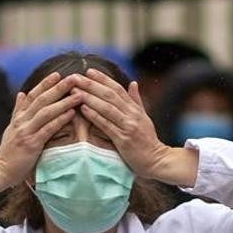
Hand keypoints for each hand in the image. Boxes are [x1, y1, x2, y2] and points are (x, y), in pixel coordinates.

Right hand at [0, 72, 82, 193]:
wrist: (0, 170)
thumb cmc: (8, 151)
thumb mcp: (11, 127)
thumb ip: (18, 110)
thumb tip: (21, 93)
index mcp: (18, 117)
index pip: (32, 96)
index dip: (45, 84)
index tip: (57, 75)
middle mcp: (22, 121)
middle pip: (41, 100)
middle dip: (58, 88)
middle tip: (73, 79)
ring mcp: (26, 132)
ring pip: (46, 112)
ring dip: (63, 102)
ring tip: (78, 95)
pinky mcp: (32, 144)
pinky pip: (48, 129)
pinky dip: (59, 120)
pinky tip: (70, 113)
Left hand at [74, 69, 197, 185]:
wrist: (157, 160)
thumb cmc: (148, 141)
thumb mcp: (144, 118)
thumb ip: (136, 101)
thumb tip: (133, 83)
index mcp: (135, 109)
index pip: (118, 89)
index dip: (103, 79)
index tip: (89, 71)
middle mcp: (132, 115)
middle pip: (110, 95)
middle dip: (91, 85)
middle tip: (75, 77)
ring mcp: (128, 127)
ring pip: (107, 108)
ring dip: (90, 98)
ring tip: (75, 91)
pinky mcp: (123, 140)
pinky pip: (107, 125)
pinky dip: (95, 116)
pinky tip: (83, 109)